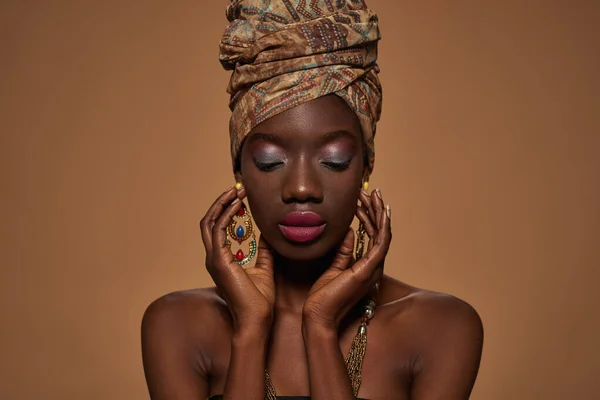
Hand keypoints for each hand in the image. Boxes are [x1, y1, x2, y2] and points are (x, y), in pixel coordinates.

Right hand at [200, 186, 274, 331]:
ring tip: (238, 191)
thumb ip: (264, 251)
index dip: (227, 209)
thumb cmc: (260, 301)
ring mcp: (214, 259)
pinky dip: (226, 214)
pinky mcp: (219, 261)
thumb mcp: (265, 268)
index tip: (241, 196)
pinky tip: (238, 205)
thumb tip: (268, 234)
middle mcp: (214, 257)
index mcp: (222, 259)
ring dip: (223, 204)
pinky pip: (218, 230)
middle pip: (210, 221)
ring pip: (210, 222)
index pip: (218, 227)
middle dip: (222, 202)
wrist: (257, 321)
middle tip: (238, 188)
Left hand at [302, 189, 391, 329]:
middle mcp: (374, 266)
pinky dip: (382, 225)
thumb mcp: (333, 266)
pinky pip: (380, 242)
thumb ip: (343, 249)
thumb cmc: (323, 296)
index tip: (362, 199)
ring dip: (378, 212)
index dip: (369, 216)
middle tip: (370, 191)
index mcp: (366, 266)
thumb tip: (349, 229)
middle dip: (375, 210)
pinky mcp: (368, 269)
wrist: (318, 315)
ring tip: (373, 195)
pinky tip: (381, 211)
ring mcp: (373, 268)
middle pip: (380, 232)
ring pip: (382, 234)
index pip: (372, 236)